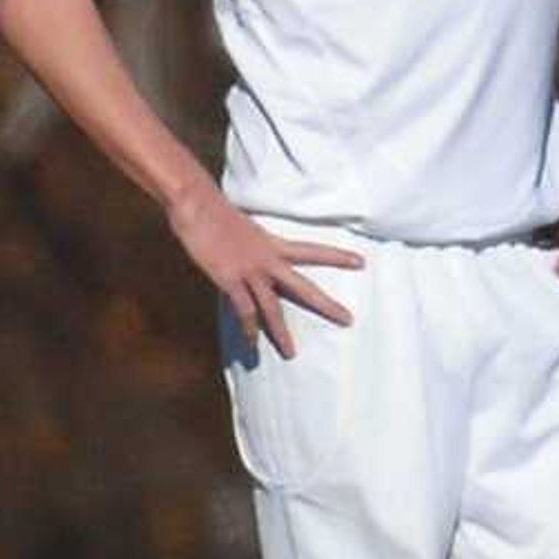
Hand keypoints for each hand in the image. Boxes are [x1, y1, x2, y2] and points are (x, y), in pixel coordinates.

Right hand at [166, 182, 363, 356]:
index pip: (313, 251)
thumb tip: (256, 253)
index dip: (337, 257)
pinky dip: (248, 328)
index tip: (361, 262)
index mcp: (273, 244)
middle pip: (304, 287)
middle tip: (349, 320)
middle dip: (326, 305)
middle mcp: (267, 259)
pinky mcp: (229, 279)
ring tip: (291, 354)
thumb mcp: (245, 227)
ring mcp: (249, 271)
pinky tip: (252, 344)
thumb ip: (254, 245)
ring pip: (272, 307)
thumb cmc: (216, 212)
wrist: (197, 205)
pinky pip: (242, 310)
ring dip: (281, 333)